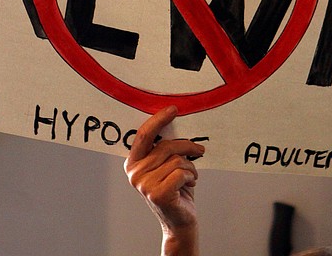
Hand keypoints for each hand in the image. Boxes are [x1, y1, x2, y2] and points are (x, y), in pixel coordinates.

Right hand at [125, 105, 205, 255]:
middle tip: (199, 151)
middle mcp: (134, 173)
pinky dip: (191, 176)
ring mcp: (144, 184)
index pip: (143, 135)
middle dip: (187, 147)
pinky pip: (182, 172)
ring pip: (177, 160)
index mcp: (132, 163)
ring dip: (190, 167)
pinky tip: (189, 185)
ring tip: (190, 177)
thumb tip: (175, 120)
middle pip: (166, 146)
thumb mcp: (165, 166)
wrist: (180, 222)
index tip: (173, 109)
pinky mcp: (158, 194)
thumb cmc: (176, 189)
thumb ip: (163, 148)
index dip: (158, 120)